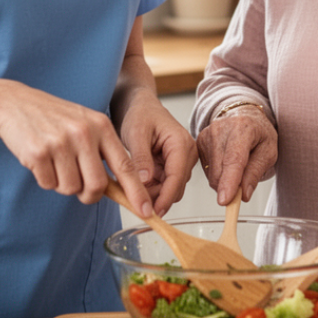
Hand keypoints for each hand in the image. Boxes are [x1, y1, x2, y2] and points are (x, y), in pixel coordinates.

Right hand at [0, 80, 152, 216]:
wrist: (15, 104)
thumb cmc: (54, 119)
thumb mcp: (86, 125)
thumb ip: (103, 152)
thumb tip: (120, 189)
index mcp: (101, 126)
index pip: (125, 166)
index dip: (136, 192)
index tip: (147, 212)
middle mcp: (84, 133)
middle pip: (97, 185)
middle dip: (88, 194)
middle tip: (77, 183)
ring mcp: (61, 142)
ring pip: (71, 188)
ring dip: (62, 183)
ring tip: (55, 161)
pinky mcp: (38, 152)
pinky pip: (48, 184)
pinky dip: (45, 178)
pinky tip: (40, 158)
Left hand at [117, 94, 197, 216]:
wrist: (140, 106)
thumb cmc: (140, 114)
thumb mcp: (136, 133)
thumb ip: (141, 158)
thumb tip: (145, 181)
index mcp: (181, 144)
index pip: (177, 177)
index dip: (165, 197)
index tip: (152, 211)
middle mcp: (186, 154)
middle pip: (175, 187)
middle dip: (156, 198)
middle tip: (132, 203)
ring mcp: (181, 162)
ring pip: (170, 189)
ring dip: (152, 195)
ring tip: (130, 192)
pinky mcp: (173, 167)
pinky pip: (164, 185)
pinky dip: (151, 189)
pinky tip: (136, 187)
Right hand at [196, 104, 276, 206]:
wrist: (243, 115)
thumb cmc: (259, 133)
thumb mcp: (269, 152)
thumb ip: (256, 173)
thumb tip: (243, 194)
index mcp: (242, 128)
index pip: (234, 159)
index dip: (229, 182)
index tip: (224, 200)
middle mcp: (220, 129)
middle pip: (220, 170)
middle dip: (230, 187)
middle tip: (244, 186)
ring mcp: (206, 134)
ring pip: (212, 174)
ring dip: (224, 181)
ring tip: (238, 167)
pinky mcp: (198, 142)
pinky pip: (206, 170)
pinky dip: (218, 174)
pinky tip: (226, 163)